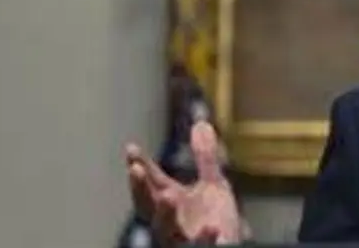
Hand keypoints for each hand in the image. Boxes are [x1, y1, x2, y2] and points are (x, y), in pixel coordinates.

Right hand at [125, 121, 242, 245]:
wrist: (227, 246)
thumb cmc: (215, 220)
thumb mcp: (212, 185)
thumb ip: (205, 157)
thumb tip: (201, 123)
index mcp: (171, 201)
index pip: (151, 181)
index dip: (140, 165)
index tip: (130, 148)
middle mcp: (170, 221)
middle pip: (148, 206)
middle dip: (140, 189)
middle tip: (135, 170)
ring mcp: (183, 239)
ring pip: (166, 230)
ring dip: (165, 215)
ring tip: (167, 197)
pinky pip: (200, 247)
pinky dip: (204, 239)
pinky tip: (212, 228)